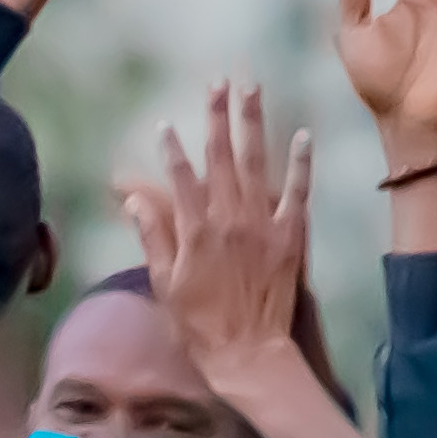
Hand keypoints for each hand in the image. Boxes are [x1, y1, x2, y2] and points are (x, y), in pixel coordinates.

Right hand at [118, 82, 319, 371]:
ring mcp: (262, 223)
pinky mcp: (290, 236)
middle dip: (217, 116)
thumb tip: (133, 200)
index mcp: (196, 229)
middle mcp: (229, 217)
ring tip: (251, 88)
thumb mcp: (165, 286)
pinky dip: (300, 163)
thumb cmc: (201, 327)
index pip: (181, 177)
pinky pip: (297, 191)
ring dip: (252, 123)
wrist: (249, 355)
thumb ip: (153, 237)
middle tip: (218, 82)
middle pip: (221, 156)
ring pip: (256, 162)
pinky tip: (302, 135)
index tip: (165, 125)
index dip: (171, 149)